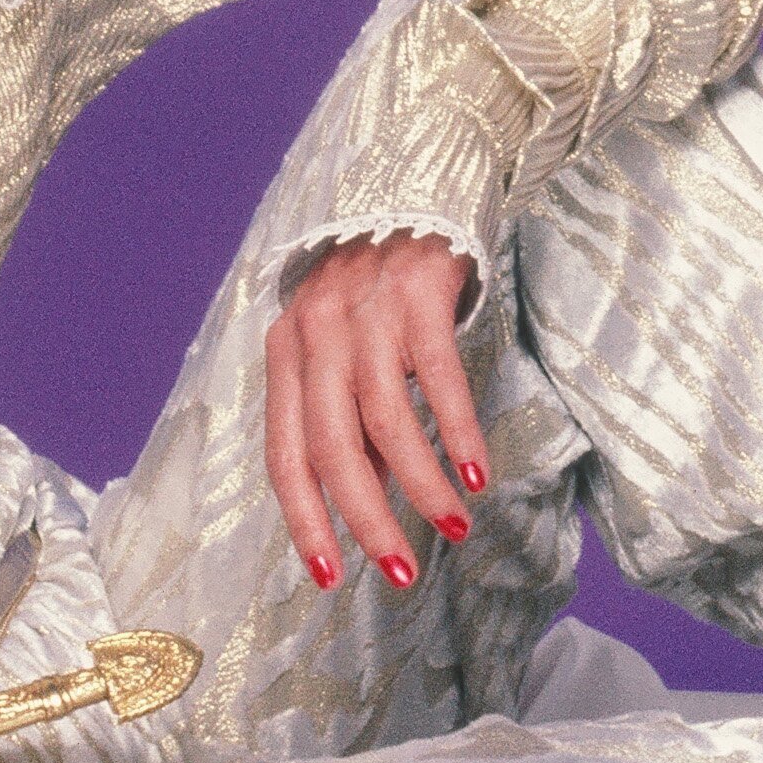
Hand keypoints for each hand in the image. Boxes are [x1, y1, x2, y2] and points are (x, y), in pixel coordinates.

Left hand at [263, 231, 493, 589]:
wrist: (410, 185)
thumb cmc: (375, 284)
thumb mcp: (340, 344)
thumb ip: (344, 413)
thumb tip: (363, 497)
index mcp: (286, 354)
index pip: (285, 455)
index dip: (305, 520)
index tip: (330, 577)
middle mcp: (315, 334)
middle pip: (332, 447)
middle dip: (365, 519)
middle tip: (399, 572)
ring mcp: (366, 311)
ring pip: (385, 420)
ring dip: (420, 485)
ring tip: (452, 528)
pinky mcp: (418, 291)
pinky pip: (436, 376)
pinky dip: (456, 431)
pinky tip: (476, 474)